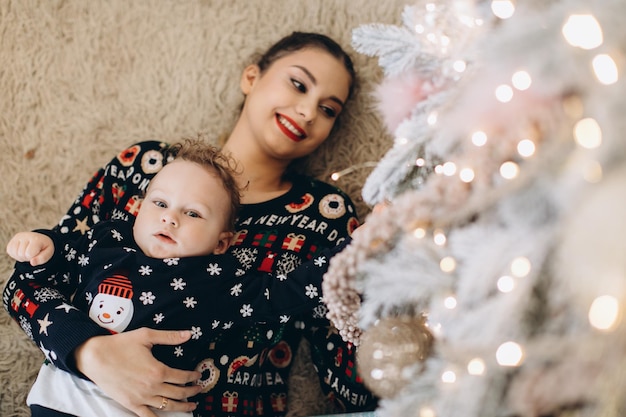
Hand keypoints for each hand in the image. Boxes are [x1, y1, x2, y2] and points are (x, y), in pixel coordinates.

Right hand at [6, 231, 53, 265]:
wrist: (39, 240)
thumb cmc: (43, 247)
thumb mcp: (48, 253)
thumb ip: (42, 258)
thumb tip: (32, 263)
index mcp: (36, 238)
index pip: (29, 254)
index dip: (33, 257)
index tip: (38, 253)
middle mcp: (25, 235)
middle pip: (21, 254)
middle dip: (27, 257)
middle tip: (33, 253)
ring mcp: (17, 237)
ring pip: (14, 253)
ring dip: (21, 257)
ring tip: (28, 252)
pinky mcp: (12, 240)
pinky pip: (9, 251)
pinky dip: (15, 255)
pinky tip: (22, 251)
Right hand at [75, 328, 202, 416]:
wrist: (95, 357)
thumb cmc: (120, 345)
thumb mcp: (146, 335)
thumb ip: (169, 336)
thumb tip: (188, 334)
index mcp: (158, 371)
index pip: (182, 377)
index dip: (193, 377)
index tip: (198, 375)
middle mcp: (152, 387)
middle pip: (178, 393)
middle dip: (192, 392)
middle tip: (199, 389)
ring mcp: (141, 398)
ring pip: (167, 406)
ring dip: (182, 407)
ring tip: (191, 406)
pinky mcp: (131, 404)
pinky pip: (148, 416)